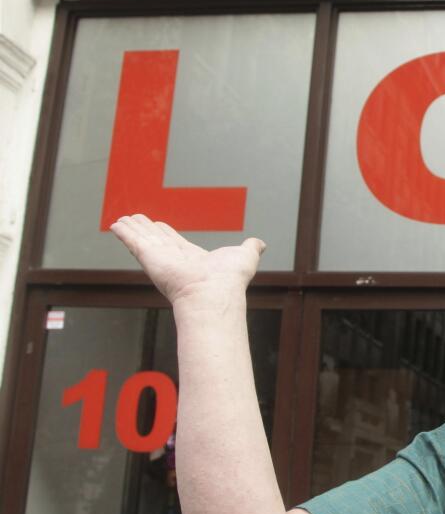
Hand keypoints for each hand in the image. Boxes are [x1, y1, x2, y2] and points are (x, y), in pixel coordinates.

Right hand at [110, 214, 264, 307]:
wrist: (214, 294)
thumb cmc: (230, 280)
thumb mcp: (244, 256)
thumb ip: (250, 248)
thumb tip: (260, 243)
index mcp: (193, 259)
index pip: (175, 242)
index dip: (166, 232)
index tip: (158, 225)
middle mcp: (174, 259)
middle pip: (156, 240)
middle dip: (145, 229)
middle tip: (135, 219)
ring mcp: (160, 259)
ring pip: (143, 239)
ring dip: (132, 229)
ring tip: (121, 219)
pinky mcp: (149, 257)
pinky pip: (133, 241)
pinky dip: (124, 233)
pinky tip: (115, 225)